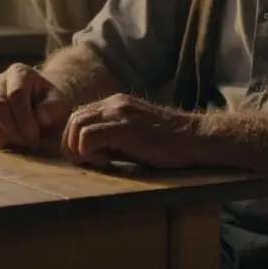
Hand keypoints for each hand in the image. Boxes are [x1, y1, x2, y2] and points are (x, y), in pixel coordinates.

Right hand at [0, 63, 71, 151]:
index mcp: (19, 73)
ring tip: (23, 142)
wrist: (39, 105)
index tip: (35, 136)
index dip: (24, 118)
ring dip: (7, 137)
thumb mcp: (59, 103)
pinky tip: (13, 140)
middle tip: (29, 143)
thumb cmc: (49, 103)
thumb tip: (40, 118)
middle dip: (14, 130)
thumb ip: (53, 108)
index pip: (15, 94)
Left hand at [61, 93, 202, 169]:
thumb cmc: (169, 145)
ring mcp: (118, 113)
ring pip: (76, 126)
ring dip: (80, 150)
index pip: (79, 116)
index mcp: (115, 104)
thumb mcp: (134, 135)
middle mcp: (113, 103)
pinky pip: (88, 137)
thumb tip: (86, 154)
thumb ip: (112, 138)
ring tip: (100, 164)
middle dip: (72, 146)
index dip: (75, 140)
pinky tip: (109, 165)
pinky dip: (90, 153)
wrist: (195, 139)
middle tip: (87, 164)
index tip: (88, 159)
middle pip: (73, 119)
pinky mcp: (124, 127)